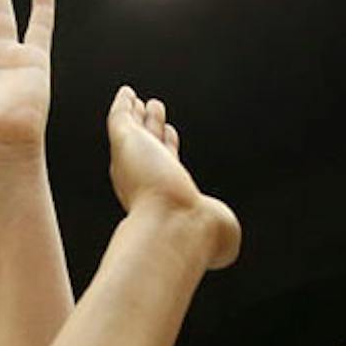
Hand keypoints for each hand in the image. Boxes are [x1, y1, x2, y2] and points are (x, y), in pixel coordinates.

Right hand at [106, 87, 239, 270]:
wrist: (174, 226)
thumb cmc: (195, 236)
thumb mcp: (216, 238)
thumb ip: (218, 236)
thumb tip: (226, 253)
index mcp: (162, 197)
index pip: (165, 166)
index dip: (169, 149)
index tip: (172, 135)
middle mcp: (143, 180)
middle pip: (148, 147)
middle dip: (152, 130)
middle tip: (154, 111)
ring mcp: (132, 160)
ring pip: (135, 131)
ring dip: (140, 115)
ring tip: (145, 102)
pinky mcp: (125, 142)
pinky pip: (120, 117)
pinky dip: (122, 104)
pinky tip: (127, 93)